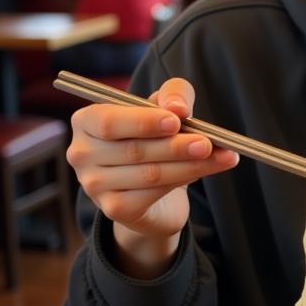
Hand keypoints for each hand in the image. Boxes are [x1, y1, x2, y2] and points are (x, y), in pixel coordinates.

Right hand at [67, 77, 237, 276]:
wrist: (150, 189)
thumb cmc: (154, 137)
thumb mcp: (163, 108)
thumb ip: (172, 96)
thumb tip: (178, 107)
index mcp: (86, 122)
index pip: (108, 121)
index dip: (143, 121)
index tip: (177, 120)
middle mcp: (82, 154)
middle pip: (134, 150)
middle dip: (176, 146)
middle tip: (209, 142)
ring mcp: (94, 185)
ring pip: (150, 173)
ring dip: (191, 165)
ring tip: (223, 156)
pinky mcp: (114, 209)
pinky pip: (153, 193)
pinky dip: (184, 179)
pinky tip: (206, 170)